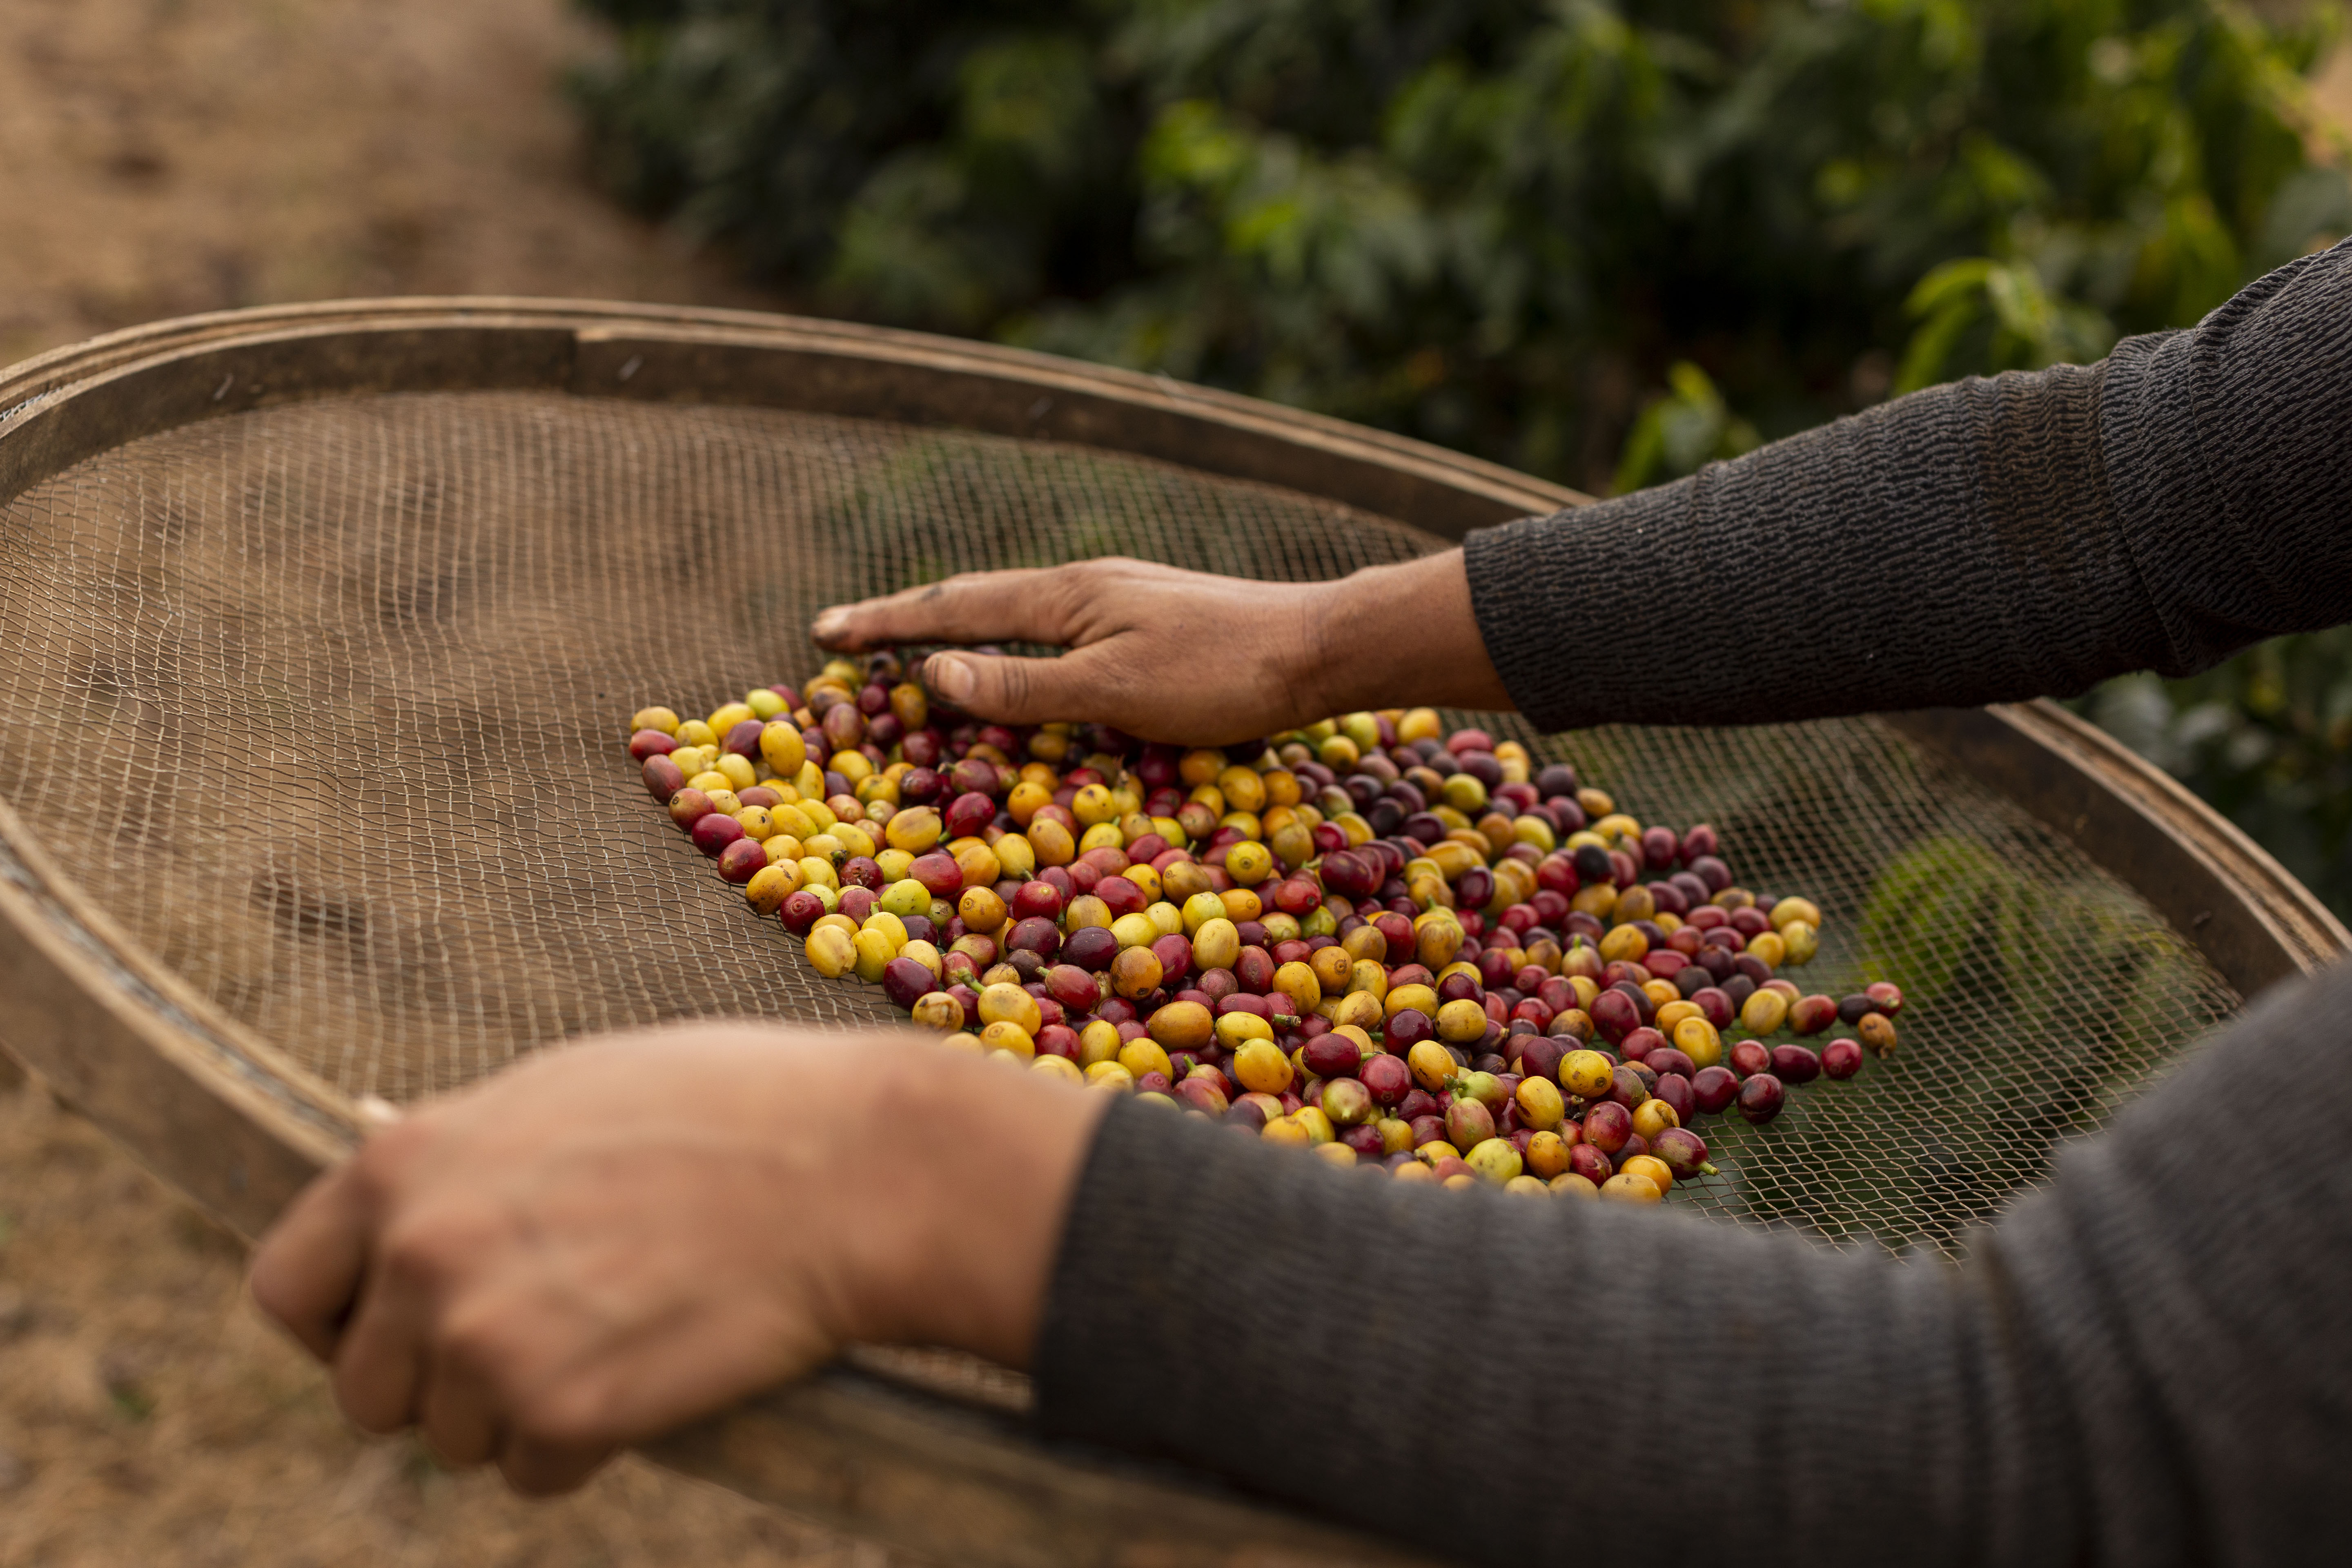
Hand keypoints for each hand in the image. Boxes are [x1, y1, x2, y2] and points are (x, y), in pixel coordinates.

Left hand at [249, 1025, 1102, 1493]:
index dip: (343, 1321)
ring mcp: (484, 1342)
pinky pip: (533, 1473)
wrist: (847, 1170)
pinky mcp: (560, 1415)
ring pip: (453, 1438)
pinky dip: (586, 1447)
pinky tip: (649, 1375)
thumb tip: (414, 1208)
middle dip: (440, 1382)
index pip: (287, 1289)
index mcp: (405, 1165)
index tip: (402, 1328)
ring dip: (520, 1413)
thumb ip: (465, 1160)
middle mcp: (421, 1256)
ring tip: (615, 1339)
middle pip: (366, 1390)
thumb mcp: (560, 1092)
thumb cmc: (726, 1109)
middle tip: (539, 1342)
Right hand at [809, 552, 1511, 745]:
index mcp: (1067, 597)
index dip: (887, 624)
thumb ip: (1024, 687)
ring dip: (961, 631)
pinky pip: (1057, 633)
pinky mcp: (1149, 623)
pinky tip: (1023, 660)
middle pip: (978, 601)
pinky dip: (1015, 647)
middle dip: (909, 621)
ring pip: (1018, 616)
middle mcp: (1086, 588)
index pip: (954, 609)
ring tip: (915, 646)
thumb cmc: (1223, 674)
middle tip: (848, 636)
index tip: (824, 633)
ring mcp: (1120, 601)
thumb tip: (933, 674)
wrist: (1321, 650)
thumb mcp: (1115, 689)